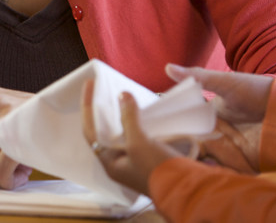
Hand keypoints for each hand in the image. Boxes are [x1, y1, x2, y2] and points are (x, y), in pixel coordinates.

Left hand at [79, 79, 187, 197]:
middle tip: (107, 90)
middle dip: (106, 111)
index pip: (91, 131)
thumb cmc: (157, 169)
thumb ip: (128, 118)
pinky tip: (143, 112)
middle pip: (106, 131)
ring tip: (125, 97)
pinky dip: (139, 123)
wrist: (188, 190)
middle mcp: (120, 163)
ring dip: (125, 116)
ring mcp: (136, 161)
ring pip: (124, 133)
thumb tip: (122, 96)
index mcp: (110, 163)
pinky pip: (139, 136)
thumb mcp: (139, 143)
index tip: (90, 84)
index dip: (87, 107)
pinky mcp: (151, 158)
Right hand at [165, 64, 271, 171]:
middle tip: (159, 155)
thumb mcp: (225, 82)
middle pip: (191, 145)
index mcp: (210, 114)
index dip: (170, 129)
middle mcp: (216, 133)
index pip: (185, 124)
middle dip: (177, 151)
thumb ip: (197, 77)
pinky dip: (212, 176)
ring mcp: (228, 150)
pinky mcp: (242, 164)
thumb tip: (167, 67)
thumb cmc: (256, 91)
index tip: (152, 133)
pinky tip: (199, 176)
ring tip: (174, 167)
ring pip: (203, 161)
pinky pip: (224, 173)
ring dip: (192, 164)